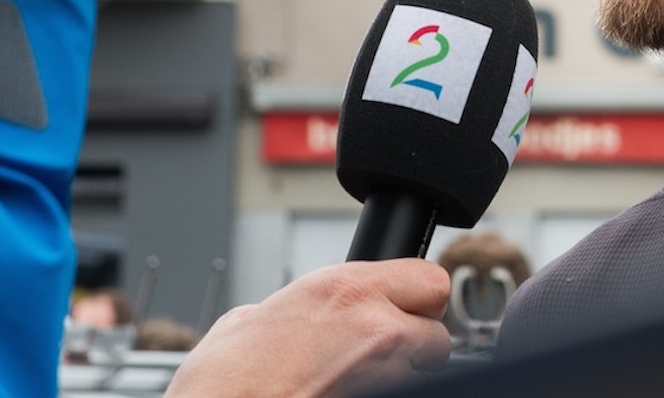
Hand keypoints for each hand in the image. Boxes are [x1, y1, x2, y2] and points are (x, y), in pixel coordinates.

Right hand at [164, 259, 452, 397]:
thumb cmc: (225, 383)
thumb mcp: (251, 319)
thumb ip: (297, 306)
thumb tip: (302, 312)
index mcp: (343, 290)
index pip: (428, 277)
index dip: (416, 295)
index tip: (403, 305)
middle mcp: (373, 327)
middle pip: (438, 329)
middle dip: (417, 338)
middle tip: (384, 349)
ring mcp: (383, 373)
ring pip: (425, 368)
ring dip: (402, 370)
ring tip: (359, 376)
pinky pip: (402, 389)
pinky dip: (385, 388)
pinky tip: (352, 389)